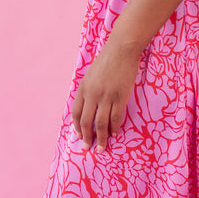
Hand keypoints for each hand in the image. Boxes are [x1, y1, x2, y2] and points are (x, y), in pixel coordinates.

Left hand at [71, 37, 140, 151]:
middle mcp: (92, 94)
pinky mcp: (120, 96)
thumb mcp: (91, 75)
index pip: (76, 113)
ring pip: (101, 123)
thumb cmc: (107, 60)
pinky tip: (114, 134)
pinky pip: (116, 117)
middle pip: (87, 122)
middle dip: (87, 138)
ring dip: (101, 138)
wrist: (121, 49)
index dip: (77, 128)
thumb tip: (89, 107)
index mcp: (83, 89)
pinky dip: (114, 128)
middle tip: (88, 148)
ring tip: (102, 148)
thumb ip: (88, 91)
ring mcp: (106, 96)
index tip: (80, 137)